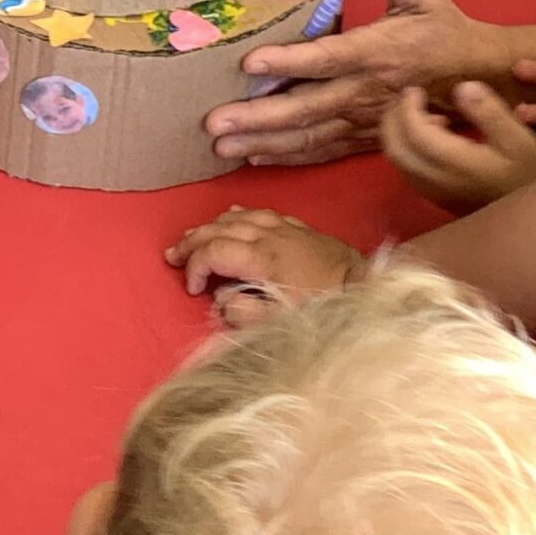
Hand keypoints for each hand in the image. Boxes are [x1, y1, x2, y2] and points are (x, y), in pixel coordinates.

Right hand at [165, 206, 362, 325]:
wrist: (363, 287)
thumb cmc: (322, 308)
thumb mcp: (281, 322)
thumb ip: (245, 312)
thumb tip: (222, 300)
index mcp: (263, 259)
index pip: (214, 252)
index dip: (195, 268)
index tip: (192, 289)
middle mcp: (271, 236)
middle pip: (220, 229)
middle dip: (192, 242)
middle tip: (172, 256)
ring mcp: (286, 228)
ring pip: (238, 217)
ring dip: (211, 226)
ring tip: (192, 237)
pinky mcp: (299, 228)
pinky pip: (261, 212)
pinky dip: (239, 215)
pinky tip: (232, 217)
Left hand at [208, 0, 508, 166]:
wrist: (477, 76)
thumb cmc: (441, 27)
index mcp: (377, 52)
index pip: (326, 59)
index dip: (288, 63)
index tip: (249, 64)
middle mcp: (366, 91)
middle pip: (306, 109)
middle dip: (258, 118)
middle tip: (214, 123)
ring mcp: (364, 120)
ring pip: (309, 136)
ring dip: (264, 143)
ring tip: (222, 148)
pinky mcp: (365, 137)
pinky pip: (323, 151)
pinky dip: (289, 157)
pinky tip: (256, 157)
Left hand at [381, 81, 535, 212]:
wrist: (530, 222)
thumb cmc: (529, 176)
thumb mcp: (519, 139)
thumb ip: (489, 112)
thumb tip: (460, 87)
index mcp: (455, 163)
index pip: (414, 132)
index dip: (408, 107)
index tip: (416, 89)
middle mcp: (436, 181)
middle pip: (395, 148)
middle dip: (394, 119)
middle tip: (409, 98)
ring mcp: (433, 193)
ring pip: (397, 161)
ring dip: (399, 134)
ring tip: (425, 114)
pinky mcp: (436, 198)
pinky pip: (407, 170)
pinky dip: (407, 148)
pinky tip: (433, 138)